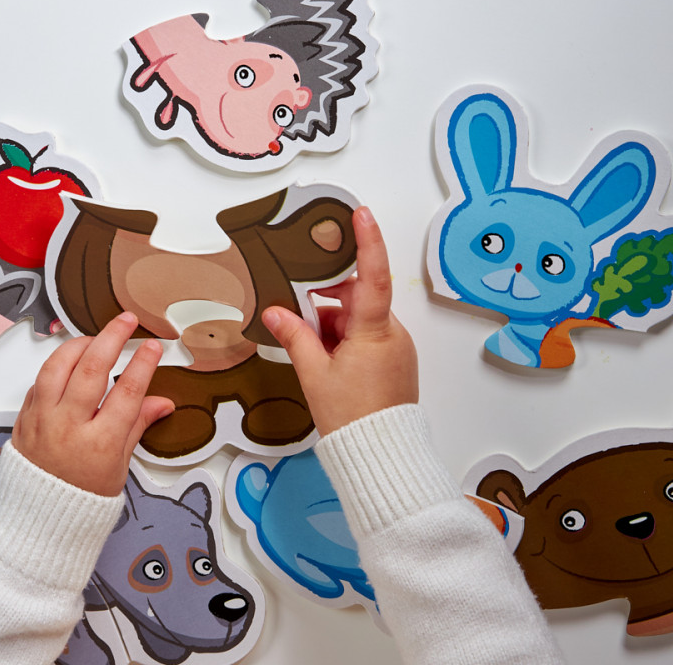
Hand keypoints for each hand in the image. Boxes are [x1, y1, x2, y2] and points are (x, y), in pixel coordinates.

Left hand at [12, 313, 174, 495]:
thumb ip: (138, 425)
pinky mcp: (23, 418)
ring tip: (96, 337)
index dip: (142, 365)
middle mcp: (68, 428)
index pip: (126, 393)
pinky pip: (39, 381)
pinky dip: (56, 366)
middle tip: (127, 321)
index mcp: (99, 445)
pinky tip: (70, 361)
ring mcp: (42, 421)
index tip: (152, 347)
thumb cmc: (80, 500)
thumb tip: (162, 402)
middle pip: (91, 369)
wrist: (37, 522)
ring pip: (58, 367)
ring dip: (79, 344)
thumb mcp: (119, 466)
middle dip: (112, 338)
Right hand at [262, 206, 417, 435]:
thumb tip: (276, 312)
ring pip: (358, 320)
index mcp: (375, 332)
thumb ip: (295, 337)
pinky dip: (343, 340)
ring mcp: (396, 348)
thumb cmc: (352, 419)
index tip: (361, 213)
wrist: (382, 458)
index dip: (368, 242)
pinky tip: (324, 361)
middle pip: (356, 300)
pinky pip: (366, 337)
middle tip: (298, 318)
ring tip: (313, 355)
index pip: (374, 276)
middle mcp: (392, 334)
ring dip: (332, 327)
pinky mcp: (394, 361)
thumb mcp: (314, 374)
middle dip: (326, 305)